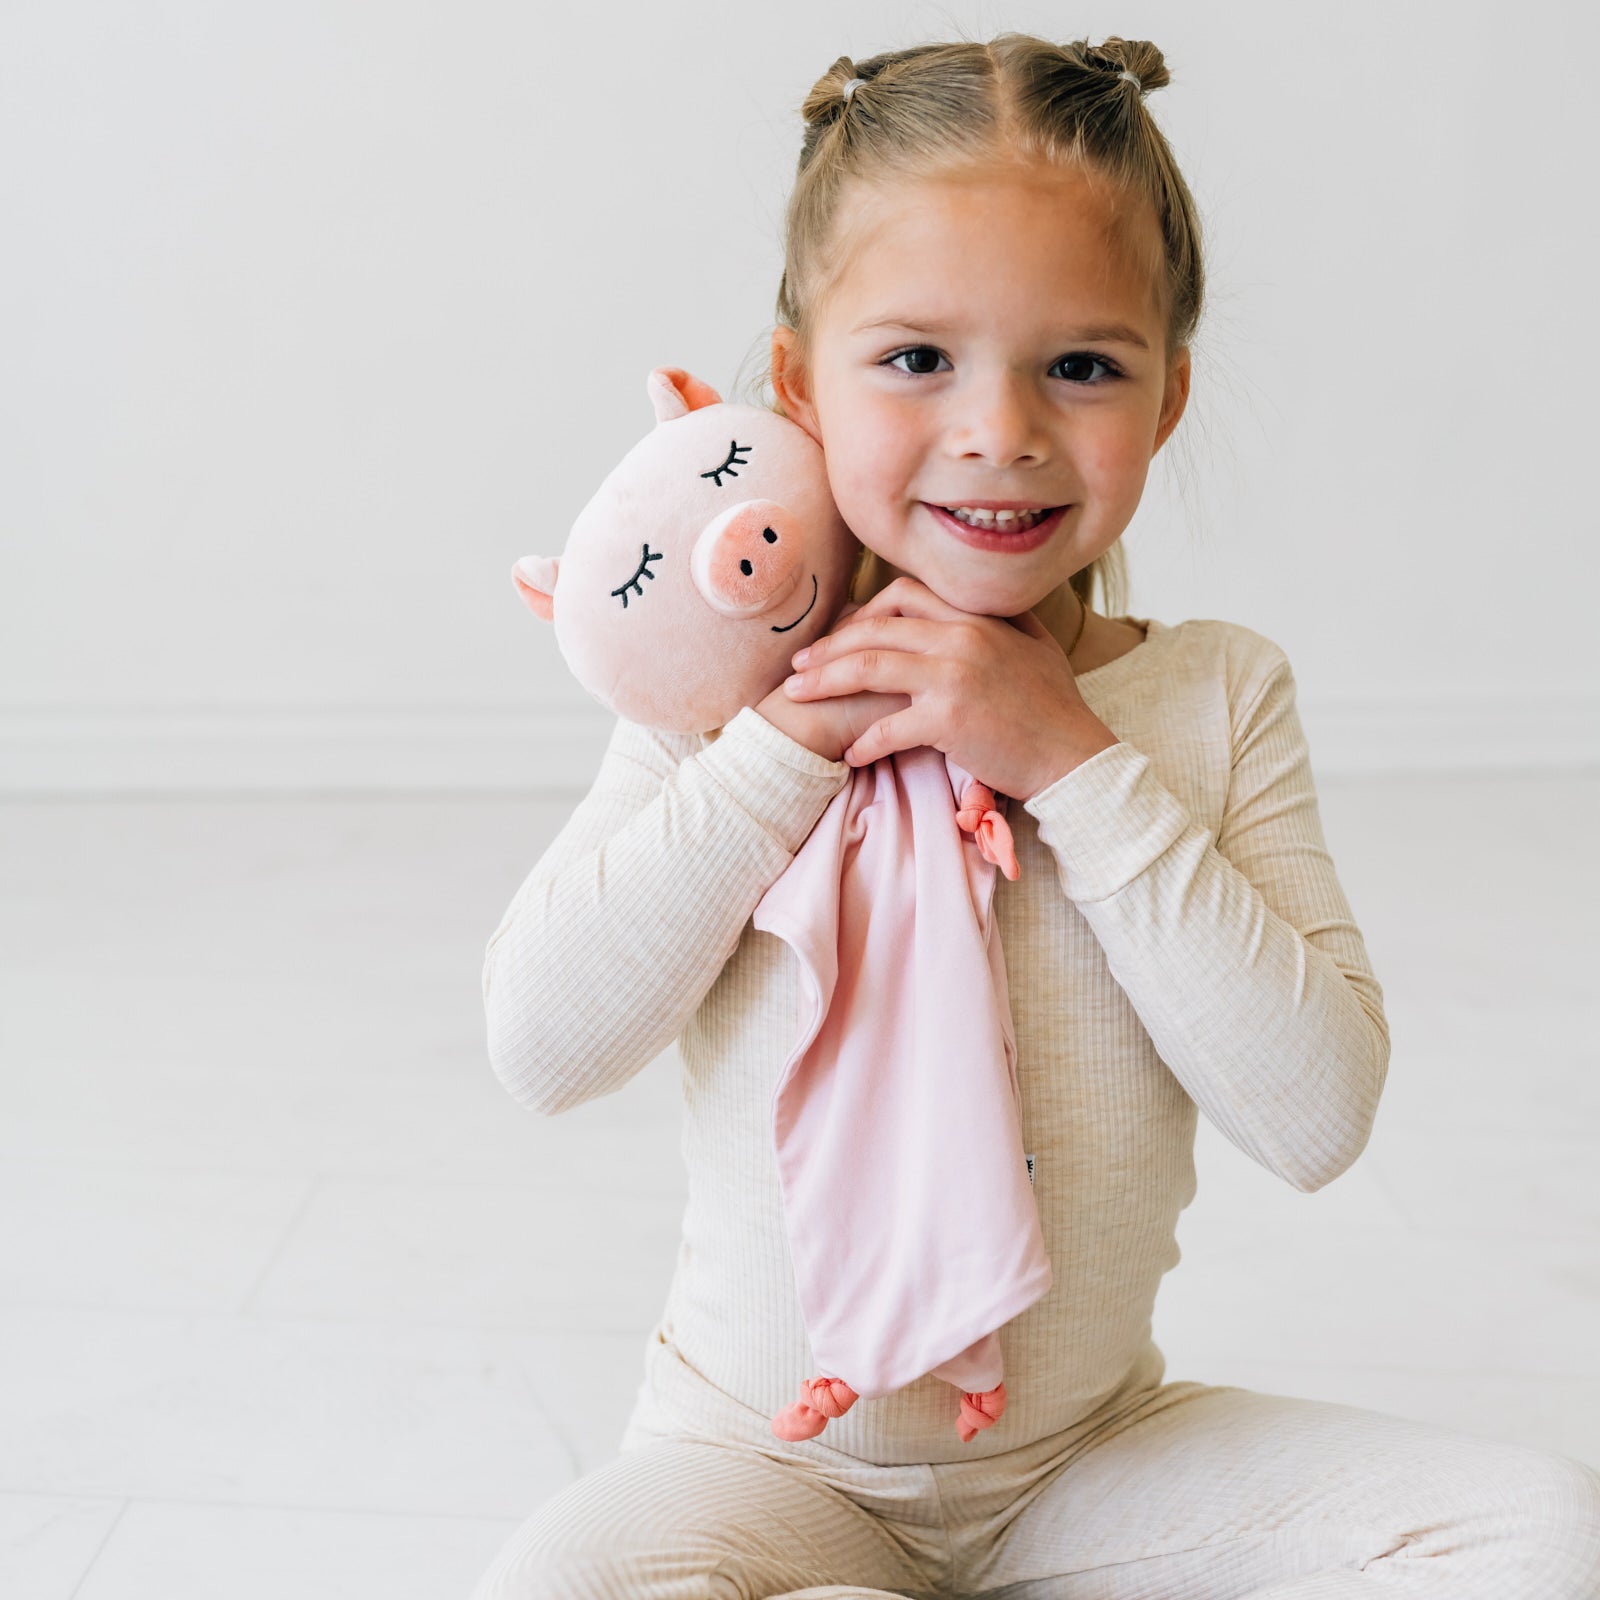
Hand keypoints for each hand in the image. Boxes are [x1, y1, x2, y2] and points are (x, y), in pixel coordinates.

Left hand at [778, 575, 1118, 799]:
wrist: (1075, 756)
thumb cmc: (1056, 708)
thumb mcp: (1036, 646)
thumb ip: (1005, 619)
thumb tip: (985, 601)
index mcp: (976, 618)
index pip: (902, 595)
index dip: (863, 612)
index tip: (841, 636)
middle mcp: (961, 638)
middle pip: (874, 629)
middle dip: (828, 647)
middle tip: (799, 666)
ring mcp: (954, 676)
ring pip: (869, 667)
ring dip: (827, 682)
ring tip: (800, 697)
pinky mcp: (949, 720)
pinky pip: (887, 726)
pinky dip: (862, 741)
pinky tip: (850, 753)